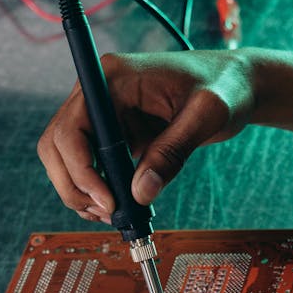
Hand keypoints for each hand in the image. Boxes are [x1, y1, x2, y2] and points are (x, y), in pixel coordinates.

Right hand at [37, 49, 255, 221]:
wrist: (236, 84)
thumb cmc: (225, 87)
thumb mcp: (207, 116)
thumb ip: (173, 152)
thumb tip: (140, 193)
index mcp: (114, 77)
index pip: (72, 127)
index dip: (81, 170)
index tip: (109, 201)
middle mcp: (100, 92)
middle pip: (57, 145)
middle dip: (75, 186)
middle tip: (108, 214)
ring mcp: (104, 113)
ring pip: (66, 159)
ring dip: (82, 192)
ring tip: (115, 214)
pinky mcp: (114, 132)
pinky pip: (89, 165)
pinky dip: (96, 190)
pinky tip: (121, 206)